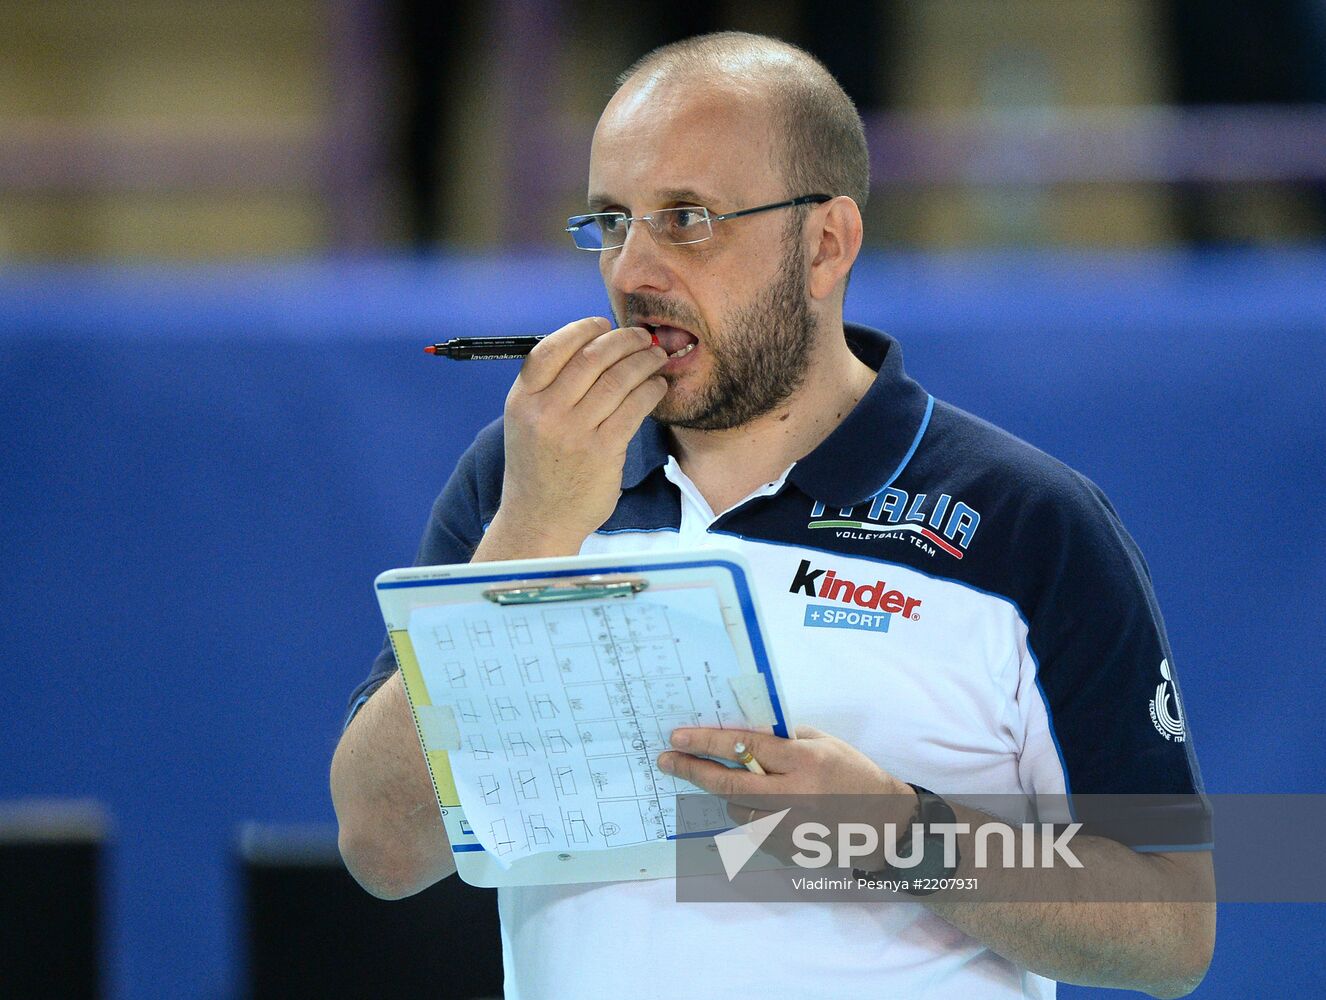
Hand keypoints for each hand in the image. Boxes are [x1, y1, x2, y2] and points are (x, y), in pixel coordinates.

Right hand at [486, 317, 667, 554]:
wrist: (540, 519)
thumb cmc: (540, 467)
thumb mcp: (527, 422)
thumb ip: (550, 387)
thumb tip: (596, 346)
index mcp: (522, 399)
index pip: (551, 348)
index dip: (583, 329)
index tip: (604, 325)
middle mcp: (544, 412)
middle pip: (591, 357)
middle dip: (623, 339)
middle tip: (642, 337)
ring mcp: (573, 432)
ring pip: (617, 379)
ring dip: (644, 361)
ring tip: (656, 357)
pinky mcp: (602, 451)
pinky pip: (634, 407)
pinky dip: (651, 389)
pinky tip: (657, 386)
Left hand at [659, 725, 916, 868]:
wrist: (885, 823)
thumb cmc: (854, 773)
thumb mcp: (824, 743)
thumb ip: (784, 739)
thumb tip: (740, 733)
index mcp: (804, 761)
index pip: (745, 747)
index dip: (707, 741)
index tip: (678, 737)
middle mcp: (794, 795)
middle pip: (729, 783)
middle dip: (693, 770)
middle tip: (667, 761)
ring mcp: (790, 827)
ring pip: (736, 810)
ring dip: (727, 794)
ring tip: (730, 784)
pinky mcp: (789, 850)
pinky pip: (753, 830)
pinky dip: (750, 816)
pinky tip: (765, 808)